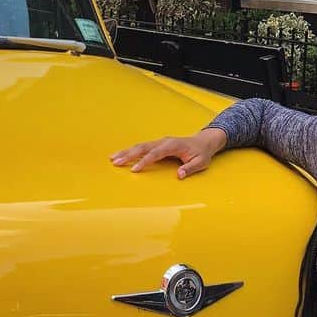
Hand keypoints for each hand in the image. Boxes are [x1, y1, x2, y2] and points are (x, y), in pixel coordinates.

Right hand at [110, 129, 224, 179]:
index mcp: (173, 145)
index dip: (144, 161)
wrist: (204, 141)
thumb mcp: (201, 162)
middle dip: (128, 155)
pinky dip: (130, 151)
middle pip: (143, 147)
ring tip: (112, 159)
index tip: (134, 169)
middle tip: (115, 162)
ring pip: (140, 146)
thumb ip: (190, 168)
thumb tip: (179, 175)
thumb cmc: (202, 153)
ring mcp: (159, 142)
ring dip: (126, 152)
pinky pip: (142, 147)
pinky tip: (121, 155)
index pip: (155, 153)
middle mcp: (164, 141)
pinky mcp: (157, 144)